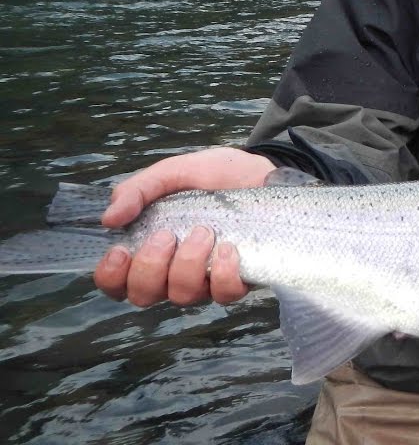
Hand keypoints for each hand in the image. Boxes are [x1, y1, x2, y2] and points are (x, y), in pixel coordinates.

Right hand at [93, 147, 275, 307]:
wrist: (260, 173)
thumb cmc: (213, 175)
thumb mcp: (172, 172)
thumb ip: (138, 190)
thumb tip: (109, 218)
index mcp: (148, 248)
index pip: (116, 283)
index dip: (111, 276)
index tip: (121, 250)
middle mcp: (172, 271)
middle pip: (144, 296)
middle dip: (150, 267)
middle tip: (167, 234)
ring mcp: (205, 279)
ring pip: (183, 296)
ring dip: (188, 265)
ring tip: (204, 232)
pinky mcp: (238, 279)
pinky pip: (224, 295)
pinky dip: (223, 274)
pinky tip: (228, 248)